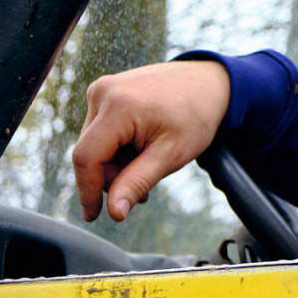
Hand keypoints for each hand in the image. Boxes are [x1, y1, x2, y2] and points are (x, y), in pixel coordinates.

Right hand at [72, 60, 230, 222]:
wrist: (211, 82)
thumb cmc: (197, 114)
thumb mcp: (171, 154)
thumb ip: (138, 182)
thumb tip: (114, 212)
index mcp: (117, 106)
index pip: (86, 158)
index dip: (88, 191)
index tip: (94, 215)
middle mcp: (103, 92)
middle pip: (90, 152)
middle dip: (113, 176)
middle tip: (144, 187)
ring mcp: (104, 88)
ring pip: (95, 143)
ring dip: (116, 162)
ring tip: (149, 164)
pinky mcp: (108, 90)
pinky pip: (102, 129)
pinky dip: (118, 146)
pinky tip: (142, 148)